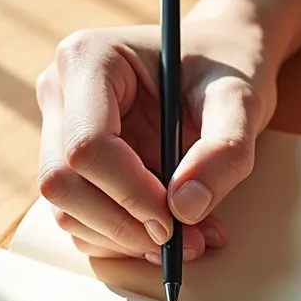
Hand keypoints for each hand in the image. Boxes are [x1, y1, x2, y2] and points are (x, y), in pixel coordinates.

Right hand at [34, 16, 277, 261]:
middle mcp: (60, 92)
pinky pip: (81, 219)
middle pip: (62, 182)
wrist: (220, 59)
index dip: (129, 194)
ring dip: (126, 240)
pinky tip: (173, 230)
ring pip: (65, 210)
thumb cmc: (227, 64)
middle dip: (122, 225)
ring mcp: (59, 130)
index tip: (176, 221)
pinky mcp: (72, 163)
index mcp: (89, 59)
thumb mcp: (241, 98)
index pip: (86, 145)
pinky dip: (125, 240)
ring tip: (191, 237)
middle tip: (184, 241)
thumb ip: (225, 148)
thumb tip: (185, 208)